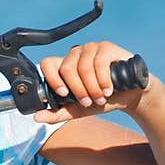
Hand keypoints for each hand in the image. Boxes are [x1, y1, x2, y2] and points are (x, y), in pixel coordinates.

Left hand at [36, 41, 150, 123]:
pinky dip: (104, 81)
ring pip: (83, 68)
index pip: (47, 64)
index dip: (52, 79)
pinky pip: (99, 63)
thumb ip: (58, 113)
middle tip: (88, 102)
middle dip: (78, 90)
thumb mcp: (78, 110)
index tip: (64, 94)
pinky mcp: (106, 47)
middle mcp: (75, 54)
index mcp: (64, 66)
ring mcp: (90, 48)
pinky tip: (108, 90)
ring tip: (101, 97)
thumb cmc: (101, 100)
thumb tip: (37, 117)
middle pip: (66, 69)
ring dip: (93, 88)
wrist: (128, 96)